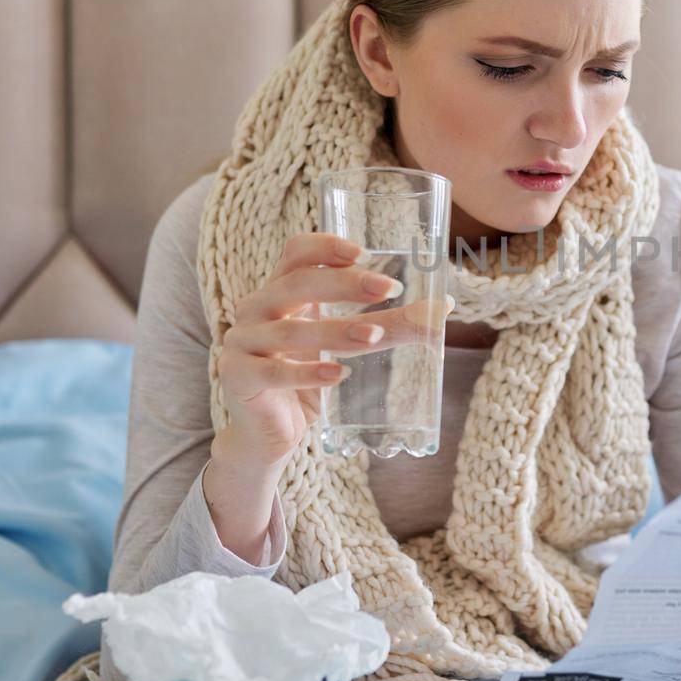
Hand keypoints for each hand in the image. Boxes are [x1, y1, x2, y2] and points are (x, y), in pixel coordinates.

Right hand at [213, 232, 453, 470]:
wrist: (267, 434)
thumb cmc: (307, 379)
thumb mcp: (347, 348)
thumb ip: (387, 327)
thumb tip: (443, 310)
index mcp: (281, 290)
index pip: (295, 253)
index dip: (325, 247)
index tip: (363, 251)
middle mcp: (256, 308)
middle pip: (296, 284)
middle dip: (344, 284)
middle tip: (388, 288)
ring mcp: (242, 342)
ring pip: (289, 331)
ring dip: (334, 331)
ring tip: (373, 336)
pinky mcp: (237, 377)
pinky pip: (272, 372)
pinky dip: (307, 373)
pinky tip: (338, 375)